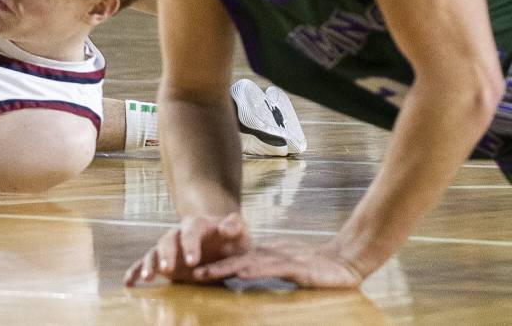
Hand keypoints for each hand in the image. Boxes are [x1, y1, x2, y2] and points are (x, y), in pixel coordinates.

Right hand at [124, 212, 250, 285]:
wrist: (223, 244)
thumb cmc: (232, 239)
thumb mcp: (240, 232)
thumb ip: (235, 226)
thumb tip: (226, 227)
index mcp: (196, 224)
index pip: (191, 231)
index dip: (190, 245)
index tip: (193, 261)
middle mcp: (178, 233)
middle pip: (167, 240)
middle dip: (166, 254)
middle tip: (167, 269)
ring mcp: (169, 247)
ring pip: (155, 251)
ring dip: (150, 263)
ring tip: (148, 277)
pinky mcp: (163, 260)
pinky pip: (145, 263)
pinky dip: (135, 271)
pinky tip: (128, 283)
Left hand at [191, 239, 363, 288]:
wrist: (347, 261)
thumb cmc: (320, 269)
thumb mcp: (291, 273)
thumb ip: (271, 273)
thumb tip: (249, 280)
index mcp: (267, 258)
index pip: (237, 263)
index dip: (216, 267)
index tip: (195, 273)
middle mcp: (270, 257)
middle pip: (235, 262)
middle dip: (212, 268)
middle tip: (190, 274)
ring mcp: (281, 260)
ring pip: (247, 263)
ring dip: (224, 269)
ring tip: (203, 274)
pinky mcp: (295, 267)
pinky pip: (270, 268)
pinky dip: (254, 270)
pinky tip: (239, 272)